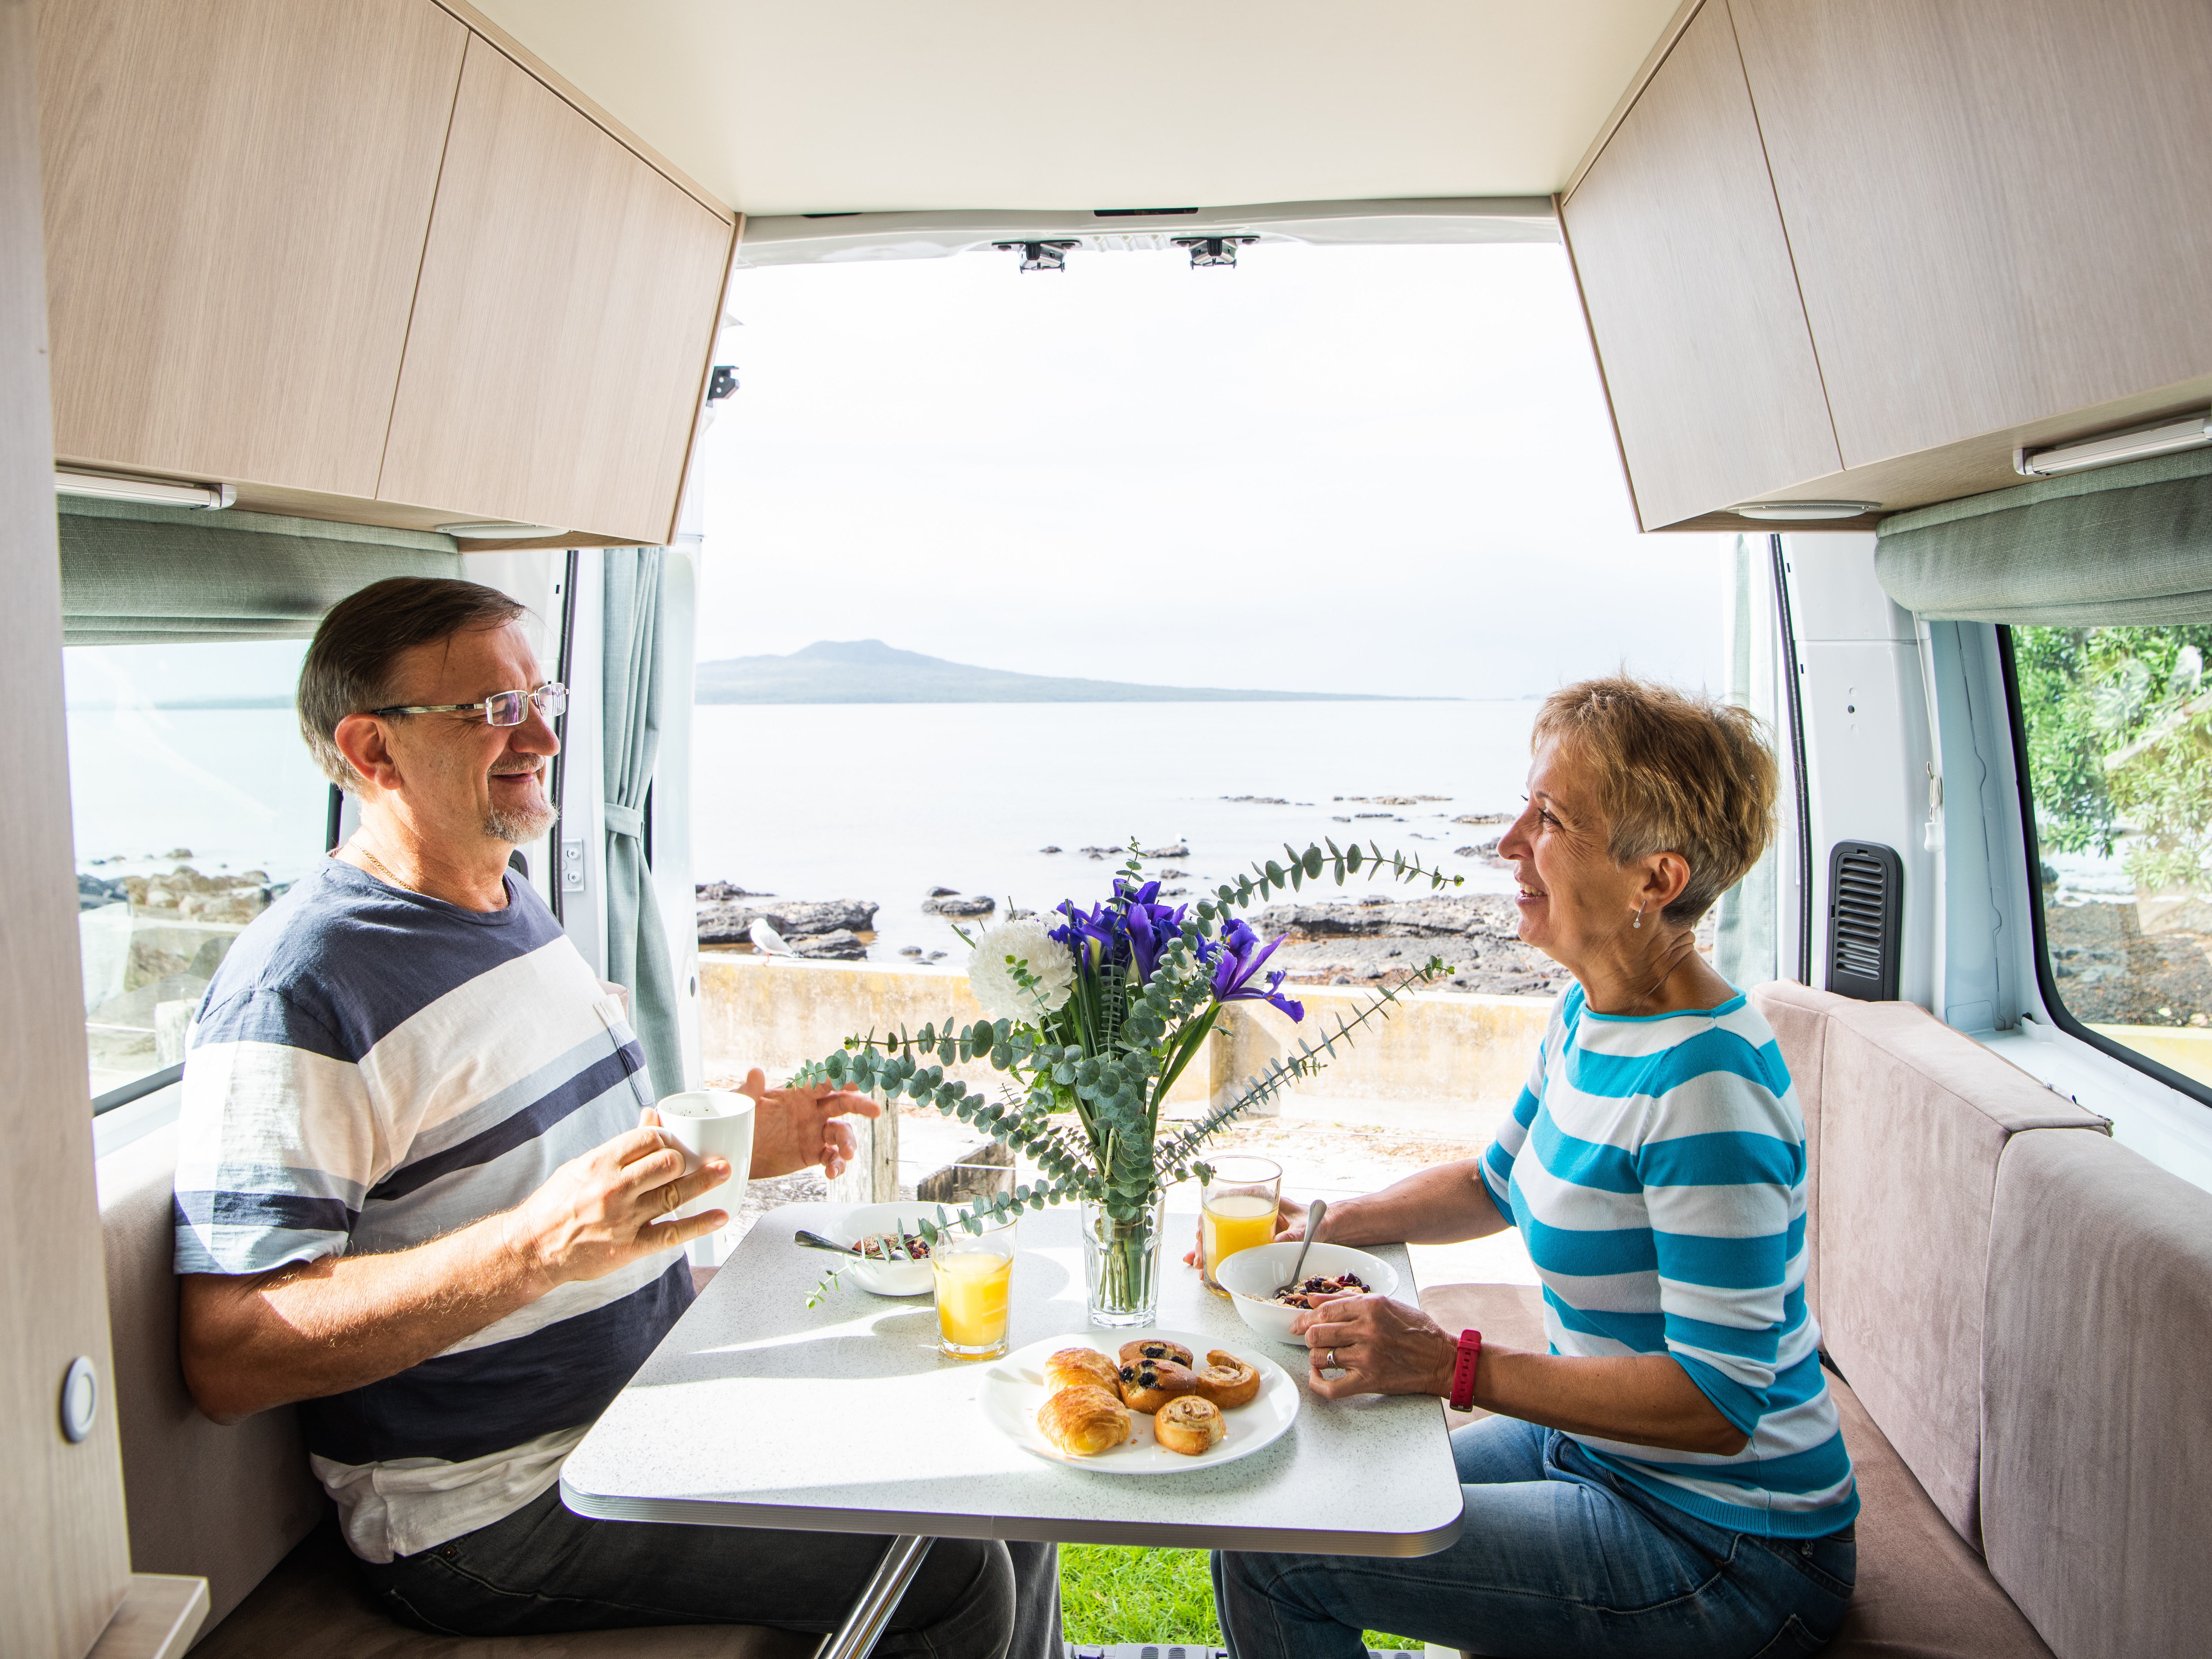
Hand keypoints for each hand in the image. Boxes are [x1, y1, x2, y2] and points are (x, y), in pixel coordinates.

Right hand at [507, 1112, 730, 1287]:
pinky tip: (720, 1217)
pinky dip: (699, 1225)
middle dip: (686, 1159)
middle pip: (666, 1163)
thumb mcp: (582, 1166)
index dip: (666, 1138)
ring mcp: (623, 1219)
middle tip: (698, 1160)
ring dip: (705, 1181)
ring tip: (726, 1171)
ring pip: (674, 1194)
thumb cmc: (557, 1203)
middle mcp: (613, 1189)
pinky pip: (671, 1234)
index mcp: (600, 1163)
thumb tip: (651, 1116)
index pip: (646, 1139)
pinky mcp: (629, 1247)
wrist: (531, 1248)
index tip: (672, 1142)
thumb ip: (619, 1146)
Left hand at [740, 1068, 883, 1179]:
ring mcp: (814, 1133)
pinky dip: (836, 1165)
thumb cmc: (739, 1122)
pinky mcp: (812, 1154)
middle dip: (859, 1105)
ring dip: (849, 1143)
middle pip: (841, 1104)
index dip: (839, 1080)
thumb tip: (756, 1071)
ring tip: (847, 1155)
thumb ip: (750, 1090)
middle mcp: (810, 1112)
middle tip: (874, 1111)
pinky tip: (832, 1173)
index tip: (855, 1081)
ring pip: (841, 1134)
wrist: (735, 1154)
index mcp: (797, 1094)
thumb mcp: (742, 1106)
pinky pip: (832, 1157)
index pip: (822, 1083)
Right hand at [1183, 1194, 1310, 1267]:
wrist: (1327, 1228)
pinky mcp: (1252, 1239)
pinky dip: (1216, 1255)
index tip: (1200, 1233)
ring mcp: (1249, 1225)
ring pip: (1219, 1233)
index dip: (1207, 1216)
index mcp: (1259, 1196)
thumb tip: (1276, 1247)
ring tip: (1198, 1267)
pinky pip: (1230, 1245)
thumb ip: (1292, 1237)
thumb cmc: (1317, 1221)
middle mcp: (1249, 1209)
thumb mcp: (1305, 1228)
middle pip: (1216, 1219)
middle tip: (1199, 1258)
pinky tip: (1204, 1267)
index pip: (1224, 1200)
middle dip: (1203, 1239)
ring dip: (1206, 1249)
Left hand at [1292, 1292, 1455, 1400]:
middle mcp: (1367, 1331)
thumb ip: (1347, 1300)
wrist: (1441, 1359)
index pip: (1324, 1312)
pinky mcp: (1369, 1381)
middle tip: (1313, 1340)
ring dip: (1316, 1357)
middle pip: (1317, 1334)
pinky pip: (1331, 1387)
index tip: (1298, 1323)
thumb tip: (1313, 1300)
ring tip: (1323, 1355)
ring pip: (1321, 1357)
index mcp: (1370, 1307)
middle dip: (1309, 1337)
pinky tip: (1318, 1376)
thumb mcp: (1385, 1304)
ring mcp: (1367, 1358)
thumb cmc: (1415, 1330)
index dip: (1305, 1318)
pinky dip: (1317, 1383)